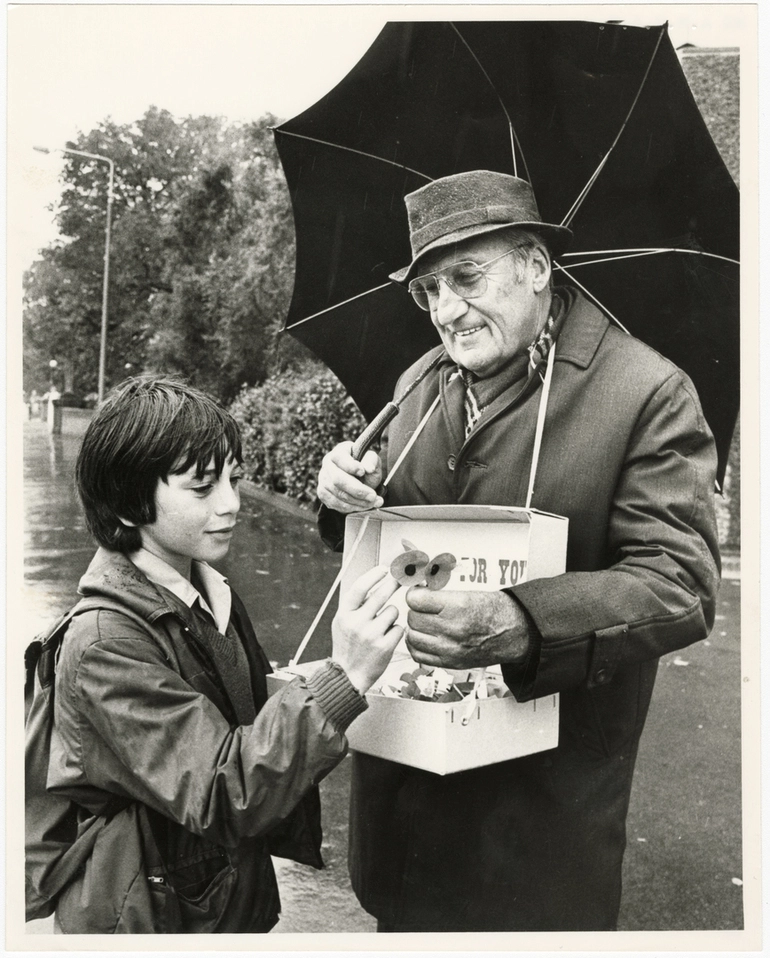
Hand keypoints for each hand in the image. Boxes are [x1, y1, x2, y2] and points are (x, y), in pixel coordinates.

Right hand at [317, 441, 383, 513]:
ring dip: (358, 501)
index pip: (339, 457)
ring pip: (338, 494)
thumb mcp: (372, 461)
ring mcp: (323, 480)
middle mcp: (327, 464)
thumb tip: (369, 468)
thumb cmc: (365, 468)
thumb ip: (372, 460)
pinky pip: (336, 504)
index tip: (363, 472)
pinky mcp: (323, 494)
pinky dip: (352, 507)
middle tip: (373, 496)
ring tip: (374, 502)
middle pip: (338, 479)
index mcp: (339, 452)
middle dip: (358, 490)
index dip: (350, 466)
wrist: (358, 481)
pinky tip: (364, 506)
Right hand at [332, 566, 403, 693]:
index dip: (374, 575)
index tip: (384, 569)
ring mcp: (371, 635)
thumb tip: (375, 582)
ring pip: (393, 611)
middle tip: (399, 579)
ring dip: (392, 615)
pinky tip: (386, 638)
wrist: (347, 676)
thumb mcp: (342, 622)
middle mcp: (356, 623)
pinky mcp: (385, 647)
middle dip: (393, 584)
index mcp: (344, 614)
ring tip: (382, 626)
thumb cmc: (347, 645)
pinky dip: (396, 631)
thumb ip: (355, 604)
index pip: (360, 587)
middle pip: (381, 594)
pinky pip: (399, 628)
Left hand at [405, 588, 530, 669]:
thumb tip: (418, 590)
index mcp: (458, 606)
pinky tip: (424, 637)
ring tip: (424, 622)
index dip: (414, 594)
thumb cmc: (495, 610)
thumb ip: (441, 593)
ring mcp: (451, 648)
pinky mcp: (451, 662)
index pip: (415, 600)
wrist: (515, 632)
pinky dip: (417, 645)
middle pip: (413, 618)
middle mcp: (453, 629)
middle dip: (415, 610)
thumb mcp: (469, 592)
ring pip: (412, 637)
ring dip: (415, 628)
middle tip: (423, 607)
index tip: (418, 592)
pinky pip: (419, 655)